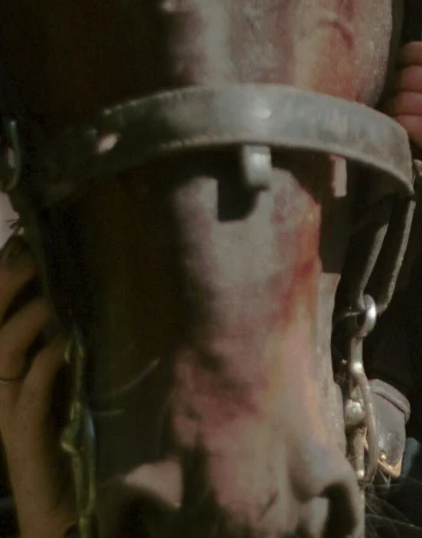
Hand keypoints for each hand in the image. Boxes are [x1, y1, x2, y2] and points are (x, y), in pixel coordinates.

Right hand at [0, 235, 74, 537]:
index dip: (4, 274)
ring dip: (27, 320)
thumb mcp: (74, 376)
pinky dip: (46, 366)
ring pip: (3, 354)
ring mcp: (9, 409)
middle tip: (31, 250)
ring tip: (52, 294)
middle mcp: (1, 383)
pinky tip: (66, 346)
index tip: (25, 236)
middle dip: (7, 285)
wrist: (66, 503)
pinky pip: (30, 395)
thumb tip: (95, 293)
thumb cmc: (74, 433)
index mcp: (9, 365)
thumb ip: (75, 338)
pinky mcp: (26, 434)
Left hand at [389, 41, 421, 175]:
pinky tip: (406, 126)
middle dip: (399, 85)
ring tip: (405, 113)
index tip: (405, 68)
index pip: (417, 50)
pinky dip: (397, 121)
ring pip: (397, 97)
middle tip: (404, 96)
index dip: (406, 58)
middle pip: (403, 74)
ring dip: (396, 105)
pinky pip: (398, 118)